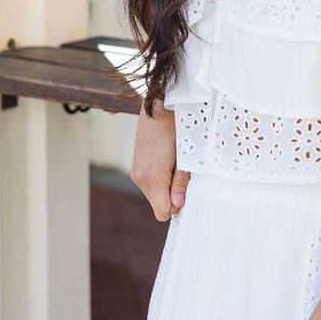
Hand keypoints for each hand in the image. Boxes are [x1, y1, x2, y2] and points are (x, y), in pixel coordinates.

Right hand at [130, 104, 189, 220]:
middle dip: (171, 197)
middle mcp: (141, 177)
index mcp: (154, 176)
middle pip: (158, 205)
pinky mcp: (135, 167)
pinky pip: (149, 185)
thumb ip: (181, 182)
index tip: (186, 190)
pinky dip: (159, 180)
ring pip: (153, 196)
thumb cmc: (177, 128)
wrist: (158, 107)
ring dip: (165, 188)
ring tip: (173, 164)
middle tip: (181, 173)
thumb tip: (178, 205)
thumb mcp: (185, 155)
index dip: (177, 206)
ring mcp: (136, 173)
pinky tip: (166, 161)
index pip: (162, 212)